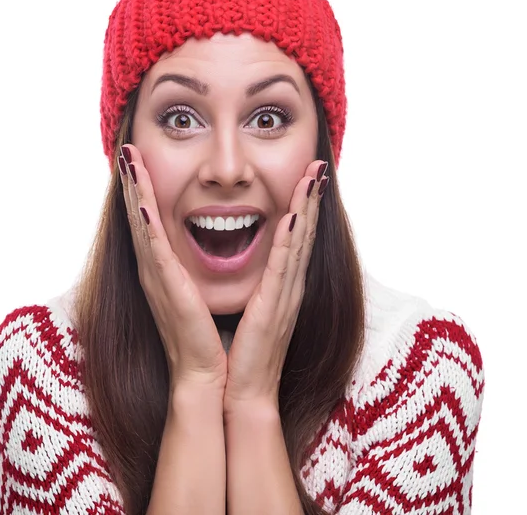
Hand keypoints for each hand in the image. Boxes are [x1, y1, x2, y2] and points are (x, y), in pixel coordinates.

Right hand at [118, 144, 227, 391]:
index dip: (143, 191)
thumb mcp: (202, 294)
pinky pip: (153, 247)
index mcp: (166, 270)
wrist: (210, 375)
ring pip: (141, 224)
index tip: (140, 162)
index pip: (152, 222)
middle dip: (132, 182)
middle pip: (139, 216)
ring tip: (128, 158)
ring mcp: (157, 276)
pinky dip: (144, 221)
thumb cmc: (208, 337)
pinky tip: (140, 199)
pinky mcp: (165, 287)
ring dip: (134, 190)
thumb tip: (212, 248)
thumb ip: (197, 271)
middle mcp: (156, 269)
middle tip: (126, 150)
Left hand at [223, 160, 328, 411]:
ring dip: (307, 208)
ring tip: (315, 176)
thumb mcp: (250, 309)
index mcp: (280, 286)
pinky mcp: (274, 309)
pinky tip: (294, 216)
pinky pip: (283, 268)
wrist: (237, 391)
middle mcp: (289, 287)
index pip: (296, 238)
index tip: (308, 176)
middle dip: (311, 197)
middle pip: (304, 233)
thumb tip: (250, 264)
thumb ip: (257, 285)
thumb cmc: (240, 351)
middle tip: (319, 165)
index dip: (304, 206)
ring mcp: (285, 297)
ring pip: (299, 243)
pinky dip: (291, 241)